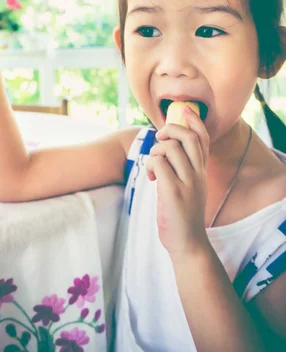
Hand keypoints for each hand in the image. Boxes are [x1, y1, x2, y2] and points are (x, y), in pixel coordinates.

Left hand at [145, 106, 210, 258]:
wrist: (188, 244)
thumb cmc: (183, 214)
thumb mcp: (189, 187)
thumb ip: (183, 168)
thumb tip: (166, 148)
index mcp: (201, 171)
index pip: (203, 138)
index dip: (194, 121)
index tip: (184, 111)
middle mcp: (198, 174)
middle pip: (188, 137)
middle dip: (169, 129)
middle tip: (158, 138)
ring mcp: (187, 182)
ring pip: (170, 148)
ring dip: (155, 152)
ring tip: (153, 167)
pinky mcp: (173, 192)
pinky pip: (159, 164)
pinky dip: (150, 165)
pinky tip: (151, 178)